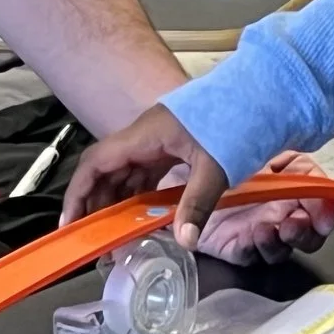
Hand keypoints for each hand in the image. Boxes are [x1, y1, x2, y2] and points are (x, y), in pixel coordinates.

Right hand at [64, 103, 230, 250]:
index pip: (96, 163)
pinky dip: (141, 197)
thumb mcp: (215, 164)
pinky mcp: (173, 147)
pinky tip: (143, 219)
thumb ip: (197, 203)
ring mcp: (159, 141)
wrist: (262, 90)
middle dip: (97, 207)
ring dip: (119, 205)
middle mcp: (145, 136)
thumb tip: (185, 241)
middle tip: (97, 243)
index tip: (70, 224)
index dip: (78, 193)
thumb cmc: (236, 117)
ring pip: (126, 175)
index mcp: (145, 134)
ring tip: (117, 238)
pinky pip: (147, 174)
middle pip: (107, 172)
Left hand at [192, 150, 333, 263]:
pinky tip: (250, 237)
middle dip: (308, 230)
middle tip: (296, 225)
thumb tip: (290, 168)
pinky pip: (251, 255)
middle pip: (307, 226)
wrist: (170, 172)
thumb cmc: (205, 150)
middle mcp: (274, 204)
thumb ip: (259, 154)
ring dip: (281, 241)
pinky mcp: (234, 245)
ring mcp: (256, 227)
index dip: (325, 203)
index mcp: (282, 175)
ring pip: (283, 246)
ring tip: (270, 230)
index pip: (314, 188)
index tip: (325, 216)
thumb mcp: (235, 145)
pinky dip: (255, 248)